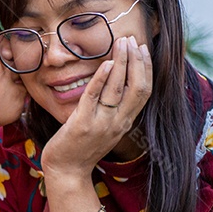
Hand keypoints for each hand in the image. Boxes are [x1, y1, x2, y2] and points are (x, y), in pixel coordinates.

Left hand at [39, 36, 152, 180]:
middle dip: (136, 60)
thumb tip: (118, 83)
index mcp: (125, 122)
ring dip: (121, 62)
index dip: (146, 68)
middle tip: (131, 39)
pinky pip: (94, 98)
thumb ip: (113, 109)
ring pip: (118, 89)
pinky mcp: (82, 125)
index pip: (144, 91)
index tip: (142, 48)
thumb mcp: (105, 128)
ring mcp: (101, 124)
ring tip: (120, 43)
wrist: (67, 172)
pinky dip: (101, 78)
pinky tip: (104, 62)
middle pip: (137, 87)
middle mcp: (118, 123)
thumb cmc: (82, 147)